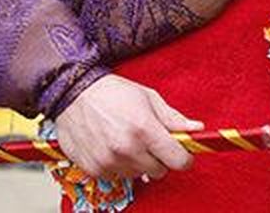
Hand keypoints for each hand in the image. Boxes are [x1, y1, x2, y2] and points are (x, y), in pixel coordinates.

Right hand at [53, 74, 203, 180]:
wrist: (73, 93)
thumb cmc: (111, 92)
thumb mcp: (148, 98)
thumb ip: (173, 118)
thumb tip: (196, 128)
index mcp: (145, 128)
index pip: (178, 160)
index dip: (184, 157)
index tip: (182, 153)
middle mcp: (127, 148)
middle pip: (159, 171)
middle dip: (160, 159)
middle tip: (150, 142)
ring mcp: (109, 161)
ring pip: (138, 175)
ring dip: (138, 162)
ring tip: (127, 140)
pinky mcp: (94, 169)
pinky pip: (117, 177)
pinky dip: (118, 166)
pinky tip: (112, 147)